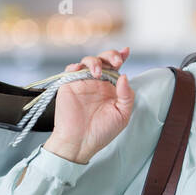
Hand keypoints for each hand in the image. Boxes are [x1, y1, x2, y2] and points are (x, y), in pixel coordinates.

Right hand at [45, 47, 133, 164]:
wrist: (80, 142)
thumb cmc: (101, 132)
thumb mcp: (122, 115)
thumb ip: (126, 96)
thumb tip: (124, 76)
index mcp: (111, 89)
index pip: (117, 69)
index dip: (121, 57)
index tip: (126, 51)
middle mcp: (98, 83)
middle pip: (104, 60)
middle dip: (111, 55)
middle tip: (116, 62)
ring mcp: (83, 83)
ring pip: (88, 61)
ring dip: (95, 61)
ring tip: (97, 72)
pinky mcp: (69, 85)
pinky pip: (71, 69)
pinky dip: (76, 66)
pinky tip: (81, 70)